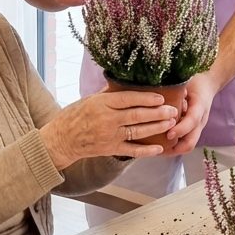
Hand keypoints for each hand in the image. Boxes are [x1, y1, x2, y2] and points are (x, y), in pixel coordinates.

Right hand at [40, 90, 178, 169]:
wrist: (61, 139)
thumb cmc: (74, 116)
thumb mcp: (89, 100)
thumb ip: (108, 94)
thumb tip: (124, 84)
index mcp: (102, 104)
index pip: (129, 99)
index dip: (147, 98)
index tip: (161, 97)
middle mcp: (107, 119)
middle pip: (138, 115)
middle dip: (158, 113)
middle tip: (173, 110)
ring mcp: (109, 136)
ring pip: (138, 132)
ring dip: (156, 128)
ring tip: (170, 123)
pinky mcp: (110, 149)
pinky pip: (132, 150)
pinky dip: (146, 150)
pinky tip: (159, 148)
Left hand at [161, 74, 219, 154]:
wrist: (208, 84)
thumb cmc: (195, 82)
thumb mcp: (186, 82)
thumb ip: (175, 91)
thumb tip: (158, 98)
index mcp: (199, 106)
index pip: (192, 121)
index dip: (180, 129)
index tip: (168, 134)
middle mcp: (199, 120)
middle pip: (190, 142)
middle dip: (174, 149)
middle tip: (157, 149)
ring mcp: (197, 127)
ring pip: (187, 145)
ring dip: (172, 149)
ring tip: (156, 150)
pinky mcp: (193, 129)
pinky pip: (185, 142)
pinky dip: (173, 146)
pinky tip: (159, 145)